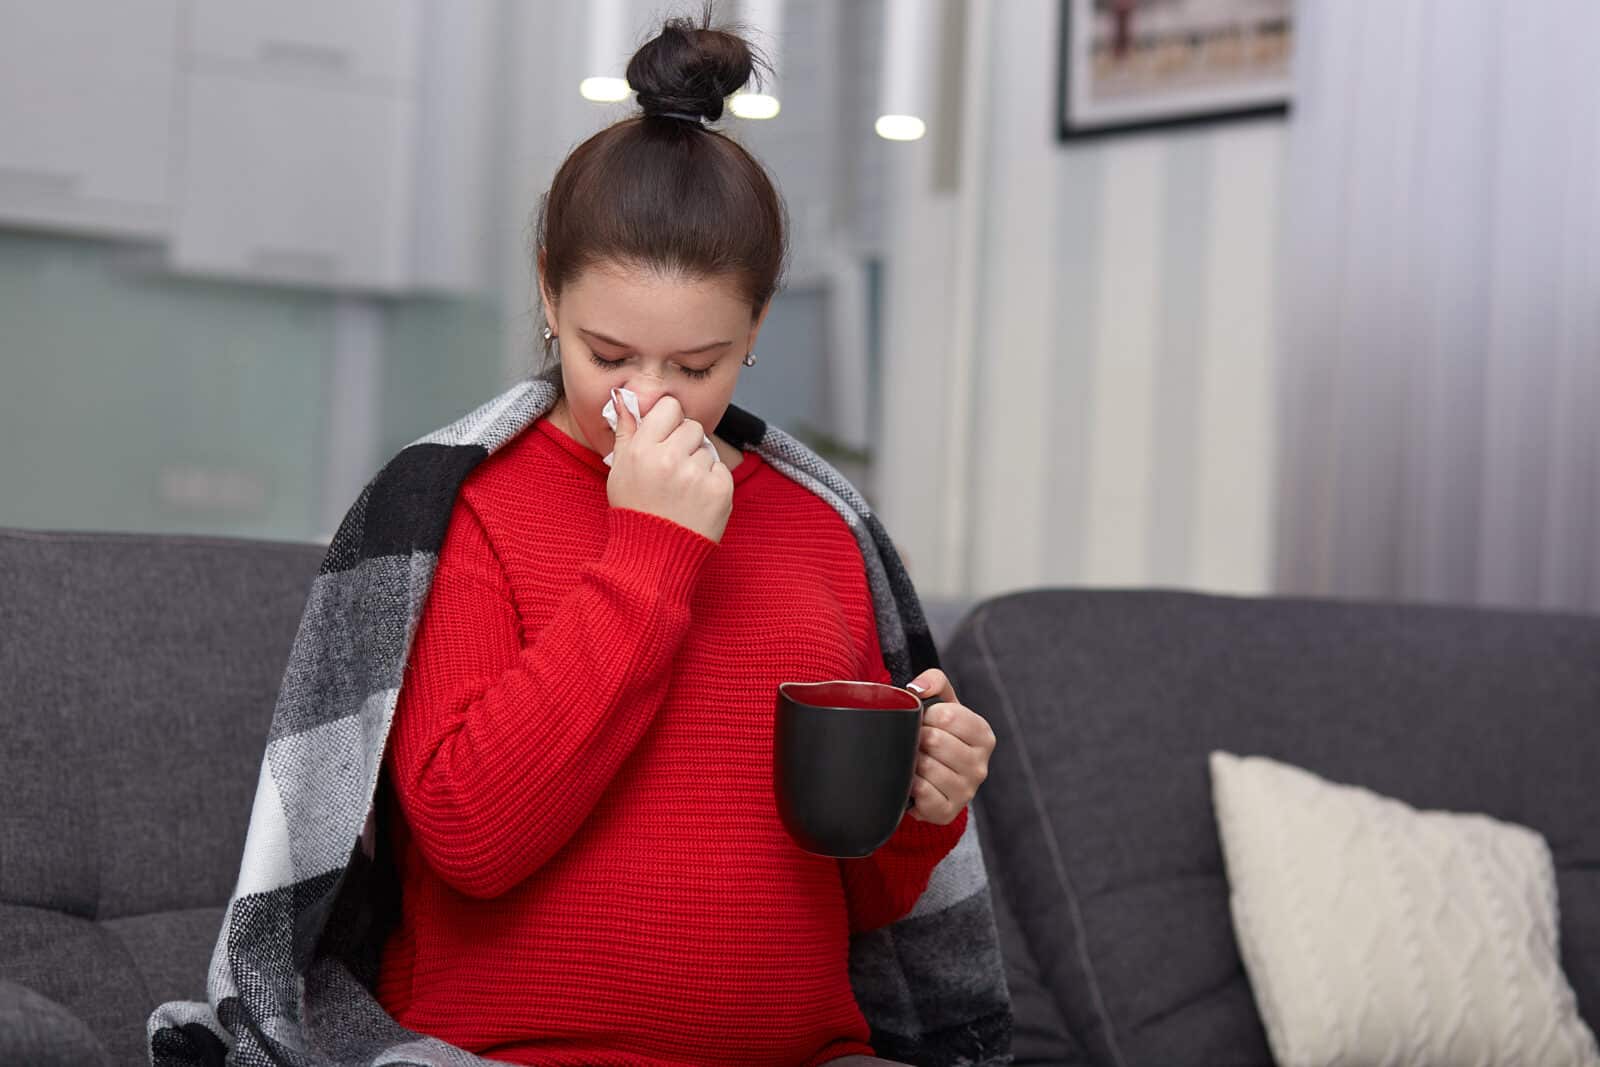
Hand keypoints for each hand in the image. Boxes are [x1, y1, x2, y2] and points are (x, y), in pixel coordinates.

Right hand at [606, 391, 733, 542]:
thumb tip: (623, 399)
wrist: (655, 554)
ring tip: (682, 489)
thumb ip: (625, 431)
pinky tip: (696, 499)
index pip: (670, 407)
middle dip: (686, 443)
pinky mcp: (720, 490)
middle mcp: (670, 458)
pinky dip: (712, 482)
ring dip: (698, 464)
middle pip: (692, 427)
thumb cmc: (635, 511)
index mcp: (643, 449)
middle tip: (674, 469)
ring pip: (707, 449)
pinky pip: (721, 470)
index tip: (666, 436)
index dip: (669, 421)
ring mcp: (697, 474)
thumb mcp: (619, 470)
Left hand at [905, 668, 994, 824]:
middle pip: (935, 741)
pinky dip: (911, 785)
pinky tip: (914, 782)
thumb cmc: (939, 735)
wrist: (934, 777)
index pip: (948, 716)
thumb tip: (918, 688)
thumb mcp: (942, 704)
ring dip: (912, 762)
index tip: (925, 722)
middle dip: (917, 739)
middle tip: (916, 743)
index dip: (926, 716)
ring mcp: (967, 791)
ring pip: (927, 767)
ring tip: (915, 761)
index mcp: (983, 735)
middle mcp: (980, 765)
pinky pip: (922, 793)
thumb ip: (934, 681)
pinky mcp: (948, 811)